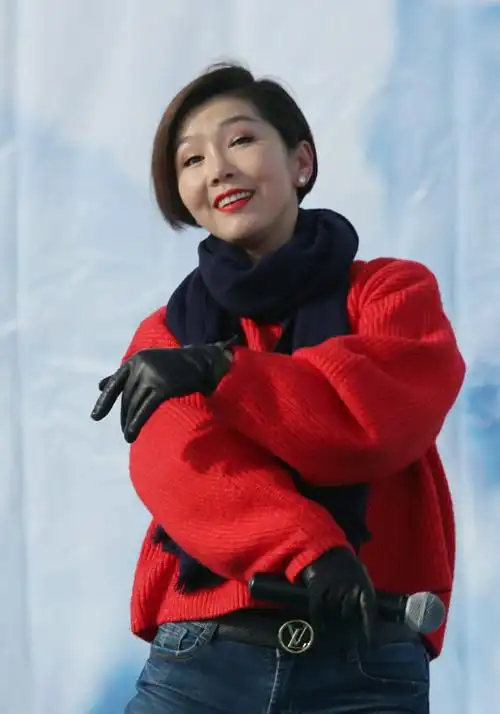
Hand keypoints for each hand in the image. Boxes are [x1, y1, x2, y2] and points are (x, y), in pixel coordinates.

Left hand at [90, 344, 231, 442]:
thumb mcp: (146, 365)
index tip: (95, 417)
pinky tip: (132, 434)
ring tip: (128, 436)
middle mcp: (141, 365)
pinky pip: (145, 409)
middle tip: (124, 430)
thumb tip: (99, 386)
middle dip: (124, 415)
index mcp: (135, 360)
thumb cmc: (172, 366)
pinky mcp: (163, 387)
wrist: (201, 363)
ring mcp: (152, 375)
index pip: (115, 383)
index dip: (104, 401)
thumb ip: (124, 375)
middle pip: (127, 396)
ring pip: (135, 404)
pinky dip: (136, 423)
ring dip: (129, 422)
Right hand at [301, 547, 375, 643]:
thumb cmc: (346, 565)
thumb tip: (366, 618)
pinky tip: (319, 633)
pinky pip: (318, 609)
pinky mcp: (317, 587)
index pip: (368, 610)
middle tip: (348, 647)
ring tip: (333, 644)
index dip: (368, 629)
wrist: (326, 548)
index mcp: (363, 585)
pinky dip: (318, 622)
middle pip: (349, 615)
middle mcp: (349, 587)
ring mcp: (332, 587)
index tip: (368, 646)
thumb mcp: (360, 576)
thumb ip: (363, 594)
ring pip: (334, 613)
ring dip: (333, 629)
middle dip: (349, 632)